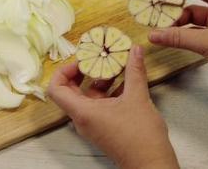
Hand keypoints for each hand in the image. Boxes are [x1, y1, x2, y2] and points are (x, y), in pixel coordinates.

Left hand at [48, 46, 178, 168]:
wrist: (151, 164)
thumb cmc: (141, 136)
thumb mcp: (138, 98)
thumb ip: (135, 71)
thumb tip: (135, 50)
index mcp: (83, 112)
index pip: (56, 89)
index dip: (64, 71)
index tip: (82, 61)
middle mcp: (82, 119)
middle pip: (71, 91)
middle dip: (83, 72)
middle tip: (98, 59)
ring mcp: (92, 124)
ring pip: (88, 97)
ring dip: (100, 81)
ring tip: (116, 66)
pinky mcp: (103, 127)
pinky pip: (98, 105)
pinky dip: (108, 92)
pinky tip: (126, 81)